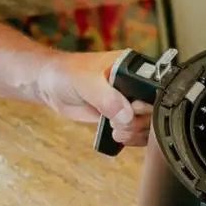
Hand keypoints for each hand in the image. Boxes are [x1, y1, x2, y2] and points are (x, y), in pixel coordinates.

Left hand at [37, 51, 151, 145]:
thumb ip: (106, 97)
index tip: (133, 109)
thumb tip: (126, 115)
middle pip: (155, 108)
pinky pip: (137, 130)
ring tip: (116, 130)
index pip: (156, 88)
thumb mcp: (85, 81)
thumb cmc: (65, 73)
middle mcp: (136, 84)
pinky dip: (132, 137)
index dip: (148, 104)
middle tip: (119, 123)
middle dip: (140, 121)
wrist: (50, 85)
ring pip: (149, 122)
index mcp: (134, 68)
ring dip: (135, 132)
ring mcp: (130, 101)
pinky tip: (119, 136)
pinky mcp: (122, 115)